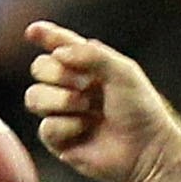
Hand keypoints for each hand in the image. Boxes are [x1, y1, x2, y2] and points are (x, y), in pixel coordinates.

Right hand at [23, 20, 180, 181]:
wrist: (147, 149)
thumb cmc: (140, 110)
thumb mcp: (122, 72)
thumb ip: (91, 55)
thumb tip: (57, 53)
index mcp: (87, 66)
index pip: (59, 45)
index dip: (44, 35)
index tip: (32, 32)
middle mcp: (71, 87)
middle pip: (39, 67)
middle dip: (58, 73)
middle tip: (86, 86)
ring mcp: (63, 114)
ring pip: (34, 96)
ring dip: (60, 99)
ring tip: (87, 108)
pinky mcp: (60, 141)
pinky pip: (45, 127)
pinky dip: (66, 126)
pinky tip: (86, 129)